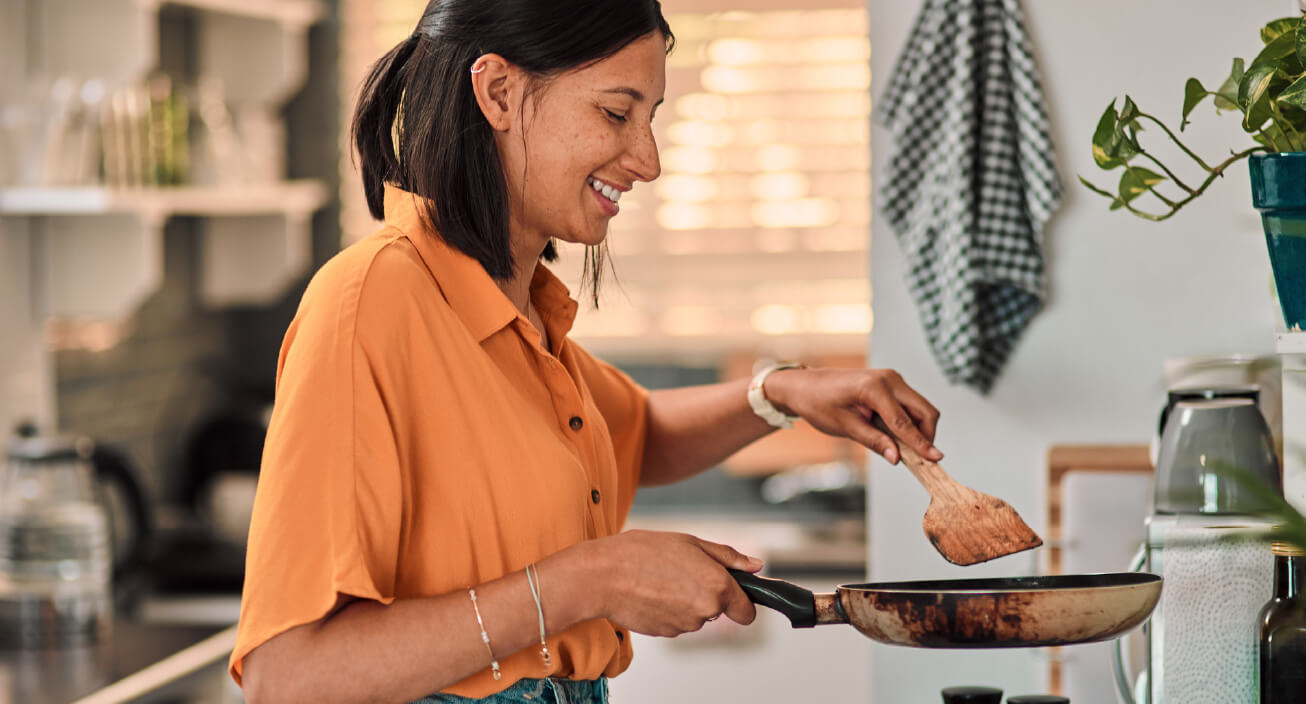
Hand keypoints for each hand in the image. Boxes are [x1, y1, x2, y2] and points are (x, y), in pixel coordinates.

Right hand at [585, 530, 760, 636]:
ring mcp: (685, 625)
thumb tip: (756, 566)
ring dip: (684, 600)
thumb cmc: (643, 552)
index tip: (732, 593)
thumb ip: (728, 557)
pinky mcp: (666, 634)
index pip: (747, 612)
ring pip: (695, 615)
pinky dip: (668, 609)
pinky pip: (676, 621)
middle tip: (680, 570)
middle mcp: (706, 611)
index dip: (742, 602)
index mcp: (718, 586)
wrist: (602, 576)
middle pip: (718, 609)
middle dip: (705, 593)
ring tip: (660, 578)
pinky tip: (651, 592)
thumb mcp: (690, 542)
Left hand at [764, 367, 940, 464]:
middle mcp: (889, 379)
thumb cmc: (818, 403)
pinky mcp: (890, 383)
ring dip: (918, 429)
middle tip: (919, 459)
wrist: (804, 386)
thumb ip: (874, 441)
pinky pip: (909, 405)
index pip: (905, 422)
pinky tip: (895, 435)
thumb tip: (897, 457)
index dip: (921, 444)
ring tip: (901, 448)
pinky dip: (909, 422)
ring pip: (920, 408)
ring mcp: (892, 379)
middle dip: (926, 436)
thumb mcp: (844, 427)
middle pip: (924, 411)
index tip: (936, 460)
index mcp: (875, 388)